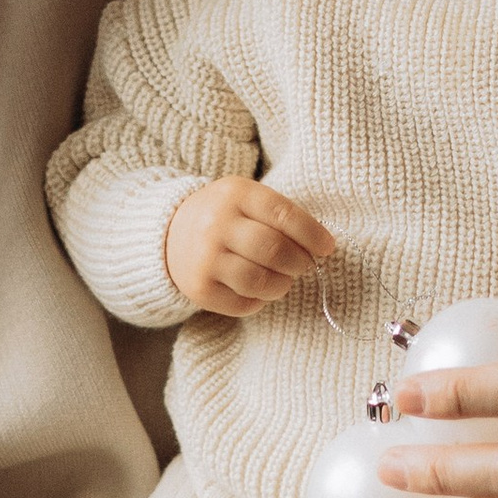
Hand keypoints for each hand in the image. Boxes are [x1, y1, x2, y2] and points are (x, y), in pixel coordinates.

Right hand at [164, 177, 334, 318]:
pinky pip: (244, 304)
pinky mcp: (199, 289)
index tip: (327, 248)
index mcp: (235, 193)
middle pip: (274, 250)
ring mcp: (205, 259)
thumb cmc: (225, 216)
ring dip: (282, 285)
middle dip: (300, 262)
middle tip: (304, 266)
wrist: (169, 234)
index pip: (283, 214)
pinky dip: (261, 301)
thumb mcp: (247, 199)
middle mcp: (216, 224)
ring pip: (260, 281)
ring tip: (283, 280)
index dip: (312, 234)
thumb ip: (281, 216)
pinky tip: (258, 290)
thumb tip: (321, 247)